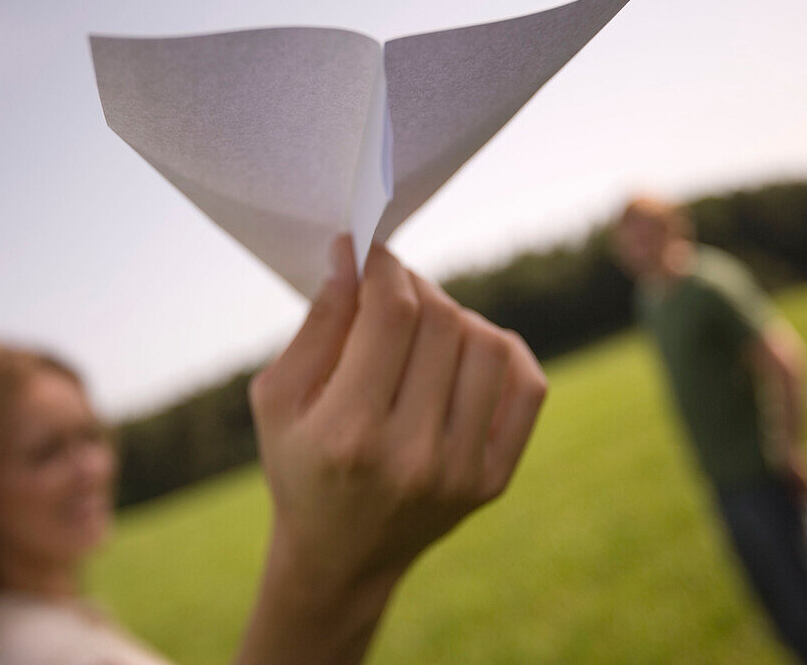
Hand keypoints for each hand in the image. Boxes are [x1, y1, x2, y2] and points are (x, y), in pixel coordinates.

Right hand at [238, 237, 546, 663]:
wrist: (341, 556)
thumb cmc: (300, 466)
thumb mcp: (278, 398)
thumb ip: (316, 324)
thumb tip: (353, 257)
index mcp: (348, 433)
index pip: (389, 314)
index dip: (384, 265)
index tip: (370, 250)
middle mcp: (412, 454)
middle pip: (441, 321)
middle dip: (414, 286)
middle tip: (391, 289)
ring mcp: (462, 470)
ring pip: (488, 343)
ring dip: (455, 317)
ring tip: (424, 327)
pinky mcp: (495, 479)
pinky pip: (528, 385)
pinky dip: (503, 350)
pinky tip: (467, 351)